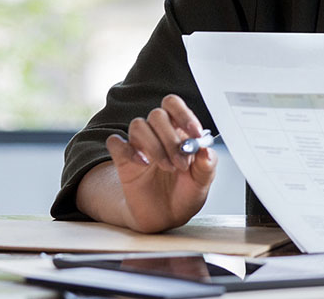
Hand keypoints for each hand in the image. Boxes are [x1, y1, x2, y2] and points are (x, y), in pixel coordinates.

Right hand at [103, 94, 216, 232]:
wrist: (166, 217)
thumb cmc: (185, 193)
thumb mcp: (203, 182)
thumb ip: (207, 164)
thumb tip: (206, 150)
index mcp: (179, 130)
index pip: (174, 105)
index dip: (184, 114)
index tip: (195, 134)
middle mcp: (158, 134)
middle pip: (157, 115)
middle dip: (171, 138)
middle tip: (181, 163)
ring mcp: (139, 145)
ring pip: (138, 125)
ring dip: (154, 146)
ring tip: (167, 167)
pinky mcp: (123, 160)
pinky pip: (115, 142)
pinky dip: (128, 150)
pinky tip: (143, 163)